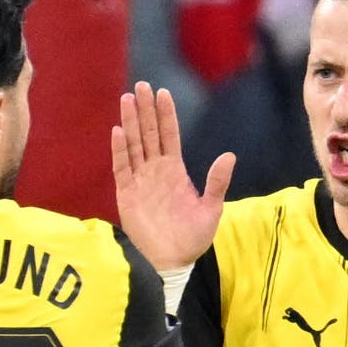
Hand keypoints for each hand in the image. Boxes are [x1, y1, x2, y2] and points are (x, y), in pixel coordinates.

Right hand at [111, 81, 228, 271]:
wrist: (175, 261)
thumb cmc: (194, 237)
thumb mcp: (212, 209)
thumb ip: (217, 182)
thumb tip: (229, 155)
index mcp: (175, 170)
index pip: (168, 135)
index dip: (166, 114)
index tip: (163, 92)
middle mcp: (155, 170)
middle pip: (148, 133)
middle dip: (145, 110)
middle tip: (141, 85)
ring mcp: (140, 180)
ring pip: (133, 145)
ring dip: (130, 122)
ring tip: (128, 99)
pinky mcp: (126, 194)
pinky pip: (122, 167)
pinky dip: (120, 150)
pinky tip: (118, 131)